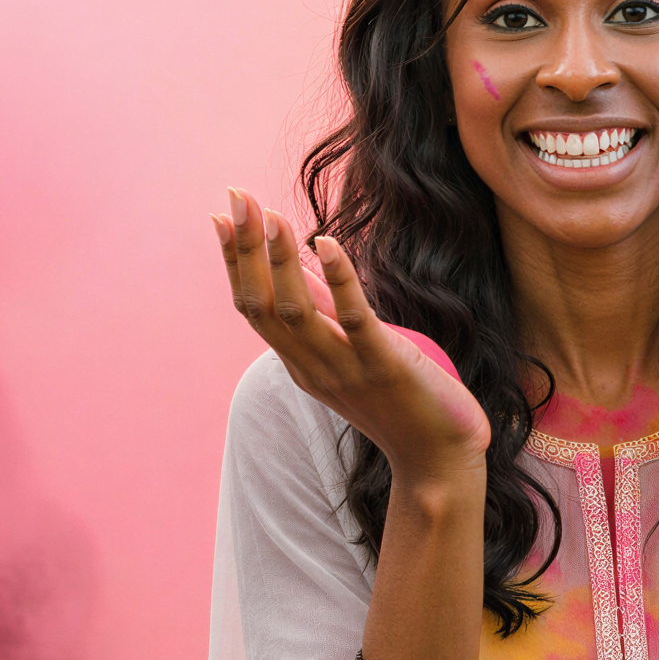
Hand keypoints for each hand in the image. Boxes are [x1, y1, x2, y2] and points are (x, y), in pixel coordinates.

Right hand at [216, 188, 489, 483]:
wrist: (438, 462)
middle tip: (235, 197)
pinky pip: (355, 319)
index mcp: (301, 365)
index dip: (234, 263)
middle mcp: (313, 368)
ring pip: (297, 311)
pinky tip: (327, 242)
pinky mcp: (384, 365)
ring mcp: (345, 369)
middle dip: (245, 250)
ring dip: (282, 260)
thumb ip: (327, 311)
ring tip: (271, 214)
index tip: (220, 217)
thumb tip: (306, 259)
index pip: (253, 308)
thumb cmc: (402, 404)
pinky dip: (338, 280)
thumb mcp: (352, 353)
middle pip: (263, 305)